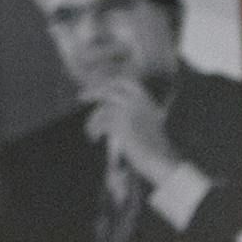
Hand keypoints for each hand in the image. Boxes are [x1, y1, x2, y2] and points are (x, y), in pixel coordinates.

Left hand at [82, 78, 199, 211]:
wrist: (160, 159)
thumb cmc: (154, 146)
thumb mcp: (147, 122)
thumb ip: (132, 111)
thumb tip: (108, 107)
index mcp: (146, 98)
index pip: (124, 82)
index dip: (109, 83)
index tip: (98, 87)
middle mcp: (137, 101)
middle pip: (109, 89)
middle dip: (93, 92)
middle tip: (81, 97)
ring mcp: (128, 112)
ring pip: (103, 110)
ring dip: (93, 120)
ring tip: (91, 132)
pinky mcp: (120, 124)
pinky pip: (101, 123)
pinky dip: (95, 130)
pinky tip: (94, 138)